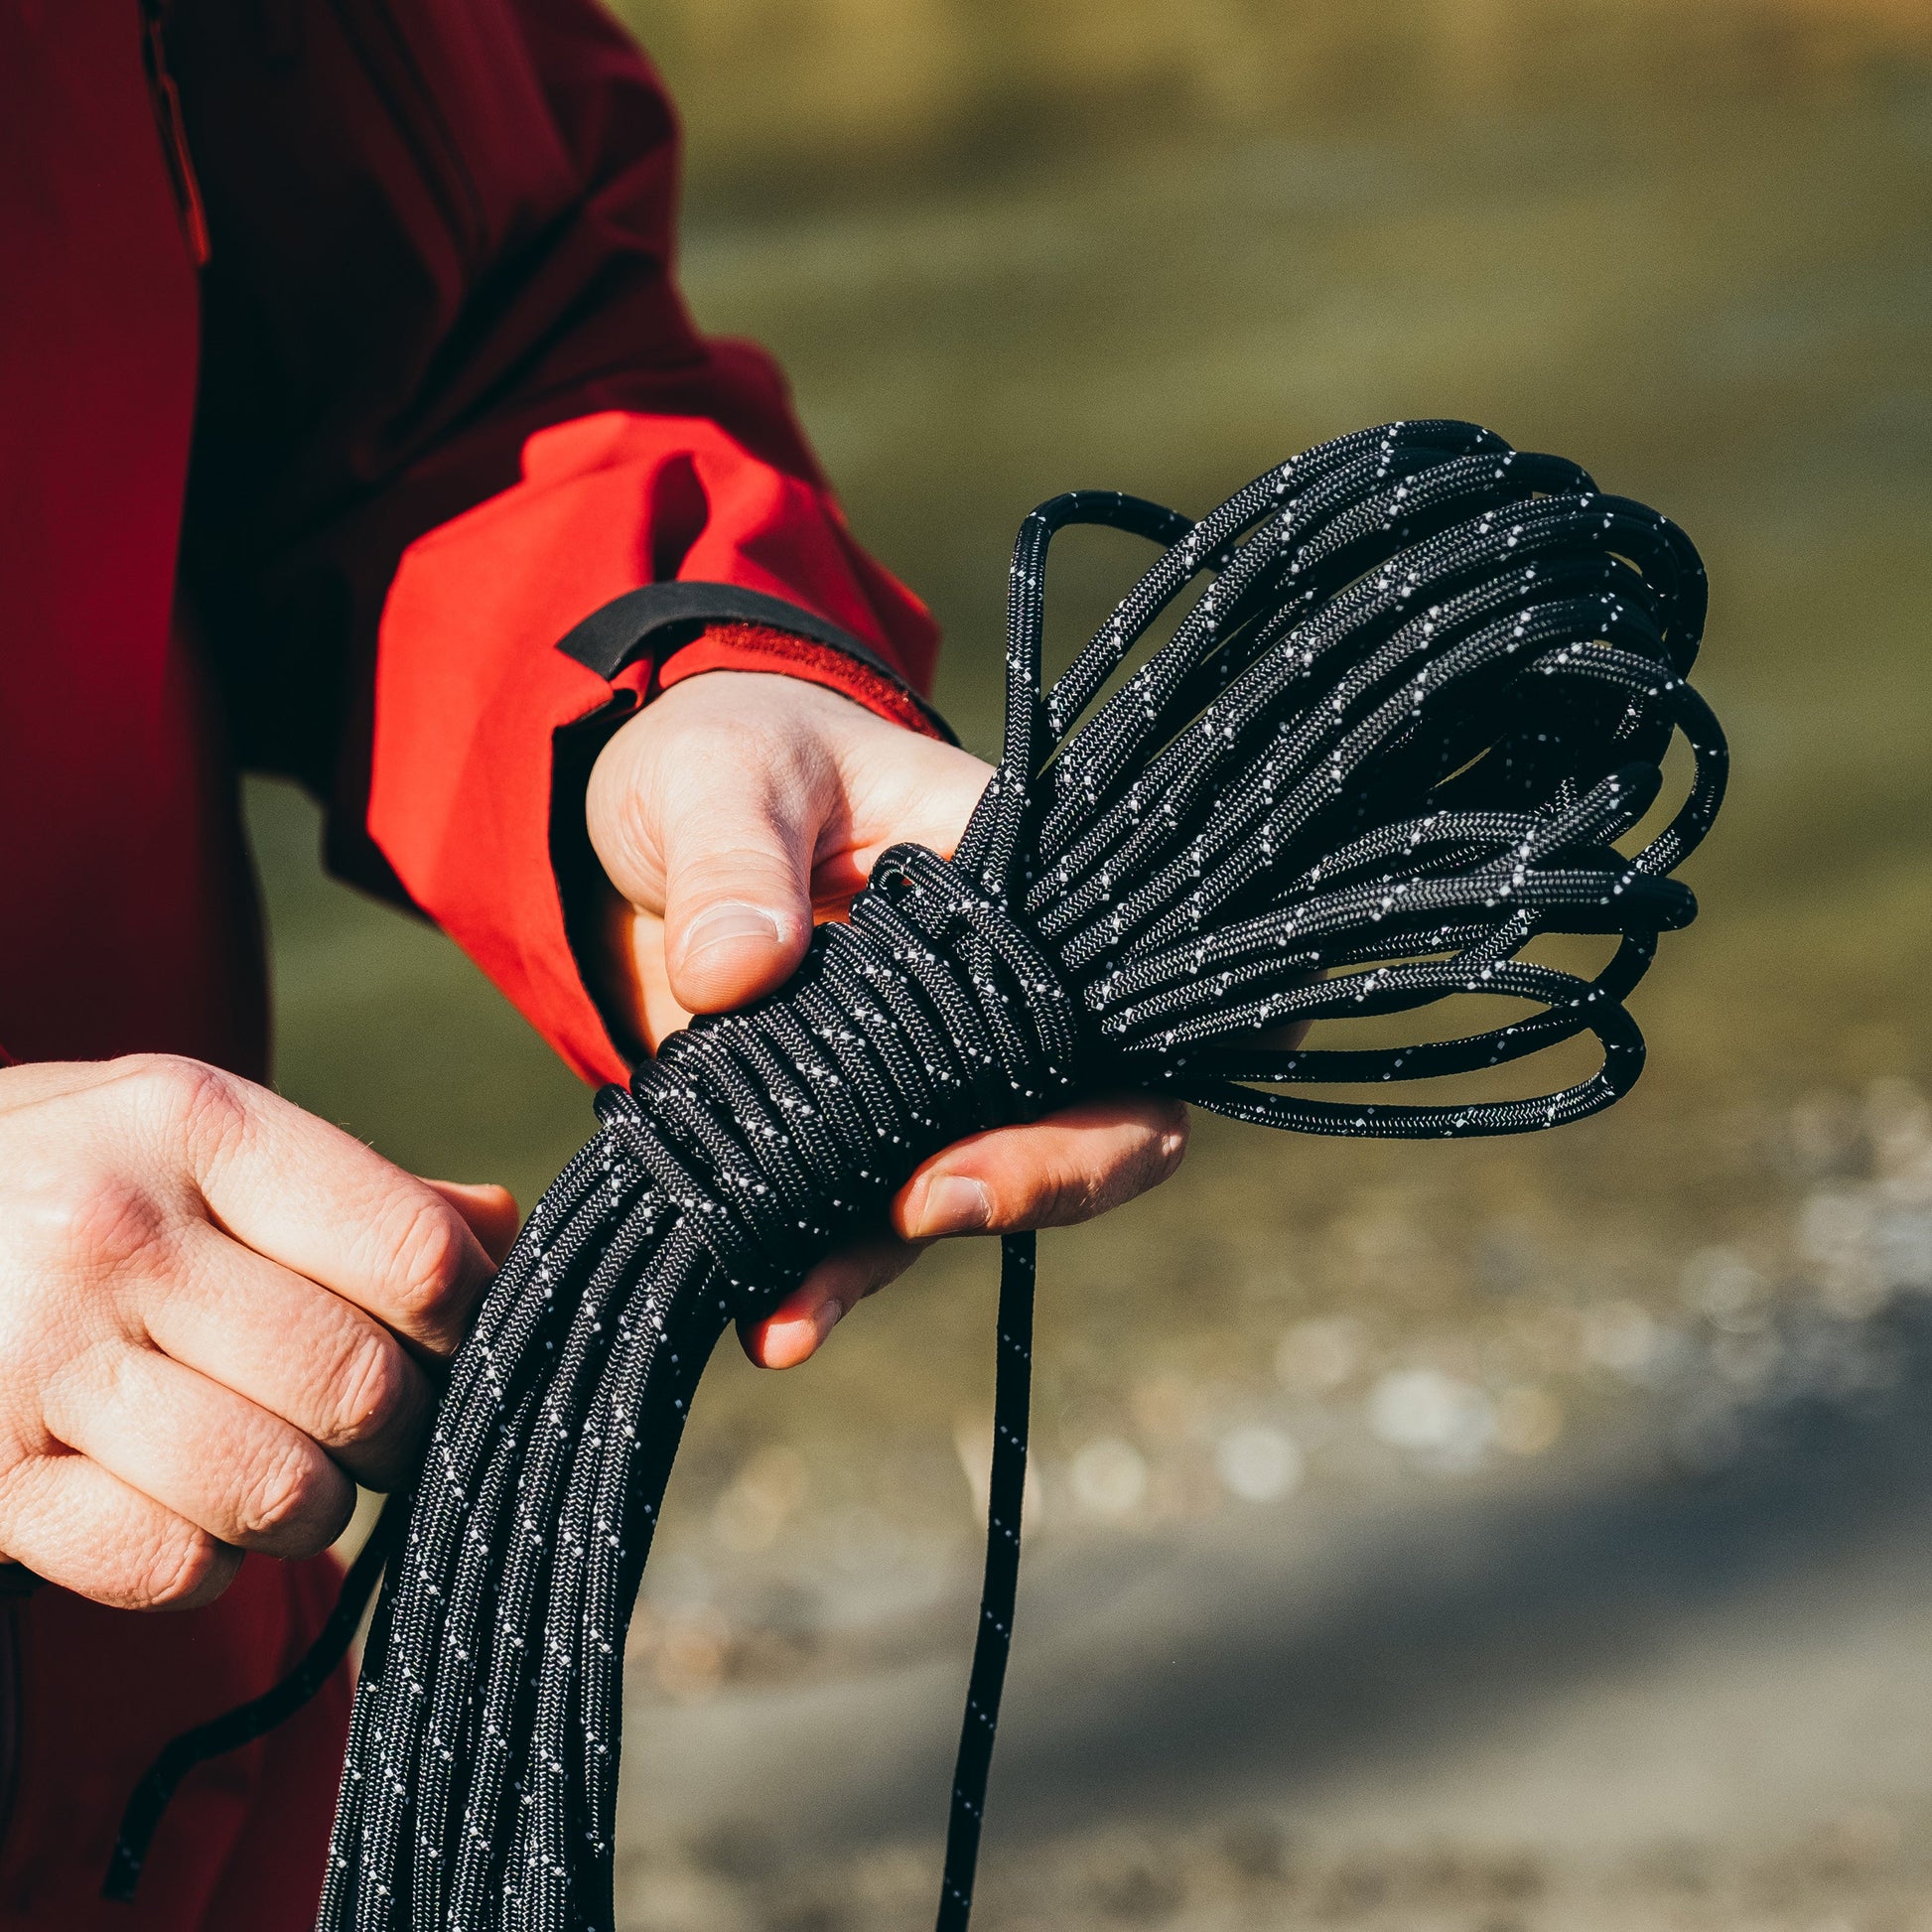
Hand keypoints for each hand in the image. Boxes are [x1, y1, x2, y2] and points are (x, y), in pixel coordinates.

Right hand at [0, 1056, 516, 1608]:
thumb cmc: (56, 1184)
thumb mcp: (184, 1134)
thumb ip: (350, 1186)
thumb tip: (505, 1228)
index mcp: (192, 1123)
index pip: (410, 1256)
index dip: (468, 1322)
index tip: (454, 1341)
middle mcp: (111, 1232)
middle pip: (358, 1386)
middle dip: (400, 1433)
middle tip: (379, 1428)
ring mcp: (33, 1362)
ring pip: (278, 1490)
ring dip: (311, 1507)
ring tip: (286, 1469)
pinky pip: (168, 1566)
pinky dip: (207, 1564)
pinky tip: (185, 1509)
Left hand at [585, 671, 1187, 1368]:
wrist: (632, 828)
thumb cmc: (716, 759)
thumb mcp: (719, 775)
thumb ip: (733, 858)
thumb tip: (734, 968)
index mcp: (1015, 886)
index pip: (1137, 977)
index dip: (1162, 1060)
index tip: (1076, 1115)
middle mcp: (999, 992)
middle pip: (1095, 1112)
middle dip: (1035, 1181)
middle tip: (925, 1207)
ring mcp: (926, 1074)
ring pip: (968, 1186)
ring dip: (894, 1255)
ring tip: (797, 1313)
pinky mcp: (845, 1130)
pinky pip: (857, 1220)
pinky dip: (817, 1273)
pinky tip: (766, 1322)